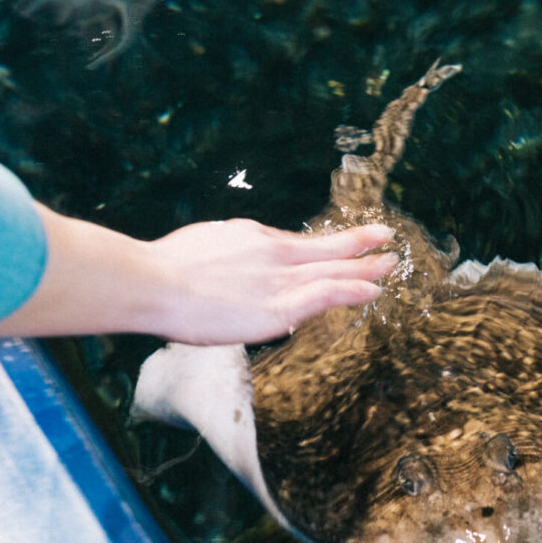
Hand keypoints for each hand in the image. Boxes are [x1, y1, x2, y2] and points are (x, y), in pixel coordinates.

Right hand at [0, 204, 395, 343]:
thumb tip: (199, 277)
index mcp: (246, 240)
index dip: (314, 247)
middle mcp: (270, 253)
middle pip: (322, 248)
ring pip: (333, 270)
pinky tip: (374, 290)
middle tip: (383, 237)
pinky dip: (353, 291)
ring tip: (389, 265)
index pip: (289, 246)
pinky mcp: (281, 305)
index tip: (330, 245)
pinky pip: (327, 295)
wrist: (152, 283)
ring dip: (364, 267)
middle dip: (354, 244)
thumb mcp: (188, 256)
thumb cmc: (156, 275)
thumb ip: (207, 265)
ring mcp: (278, 278)